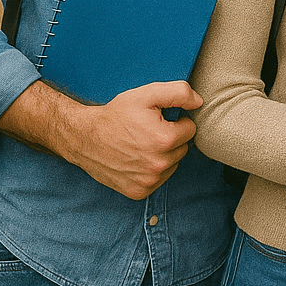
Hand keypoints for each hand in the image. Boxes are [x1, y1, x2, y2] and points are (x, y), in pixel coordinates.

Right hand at [0, 79, 202, 199]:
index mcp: (165, 140)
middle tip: (149, 130)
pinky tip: (138, 158)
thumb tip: (199, 102)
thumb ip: (179, 92)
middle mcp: (159, 165)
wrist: (86, 138)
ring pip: (173, 164)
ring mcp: (148, 182)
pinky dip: (153, 169)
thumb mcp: (148, 94)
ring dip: (164, 154)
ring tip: (142, 143)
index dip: (176, 121)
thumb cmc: (117, 114)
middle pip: (183, 147)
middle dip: (171, 138)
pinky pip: (160, 179)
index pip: (190, 129)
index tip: (160, 119)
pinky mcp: (139, 192)